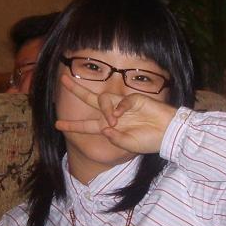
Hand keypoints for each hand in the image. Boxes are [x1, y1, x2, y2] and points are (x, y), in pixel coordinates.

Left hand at [55, 71, 175, 154]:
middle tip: (63, 79)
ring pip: (103, 99)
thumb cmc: (149, 141)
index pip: (86, 125)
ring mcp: (122, 105)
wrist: (168, 134)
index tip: (57, 125)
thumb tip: (105, 128)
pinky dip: (119, 108)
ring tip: (114, 121)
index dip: (72, 125)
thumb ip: (115, 139)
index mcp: (109, 127)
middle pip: (90, 100)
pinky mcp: (134, 99)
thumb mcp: (129, 146)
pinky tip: (121, 115)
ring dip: (104, 110)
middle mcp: (113, 114)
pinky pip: (121, 101)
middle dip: (76, 90)